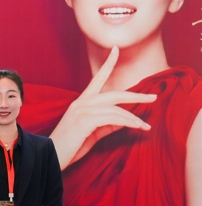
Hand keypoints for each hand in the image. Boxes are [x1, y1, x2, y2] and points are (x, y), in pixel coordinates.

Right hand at [50, 46, 156, 168]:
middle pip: (114, 93)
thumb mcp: (92, 133)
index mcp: (81, 102)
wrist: (51, 156)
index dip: (108, 63)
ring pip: (116, 108)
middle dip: (136, 95)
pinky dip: (127, 122)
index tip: (116, 49)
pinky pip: (112, 118)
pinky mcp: (84, 121)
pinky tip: (136, 127)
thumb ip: (107, 124)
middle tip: (153, 97)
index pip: (97, 79)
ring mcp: (82, 111)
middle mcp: (81, 103)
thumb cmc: (70, 146)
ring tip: (145, 126)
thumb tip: (125, 120)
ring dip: (134, 118)